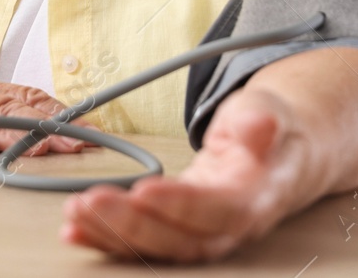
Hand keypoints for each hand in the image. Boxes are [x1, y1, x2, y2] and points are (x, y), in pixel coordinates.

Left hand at [61, 84, 311, 261]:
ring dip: (113, 234)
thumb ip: (261, 120)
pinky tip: (76, 228)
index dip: (181, 205)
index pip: (220, 209)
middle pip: (182, 240)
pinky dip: (108, 237)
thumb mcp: (270, 110)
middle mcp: (230, 226)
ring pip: (159, 247)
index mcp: (258, 197)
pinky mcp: (179, 230)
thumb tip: (260, 124)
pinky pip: (144, 241)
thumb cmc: (274, 131)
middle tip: (92, 202)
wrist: (282, 152)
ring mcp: (204, 232)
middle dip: (132, 225)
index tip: (144, 191)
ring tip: (76, 215)